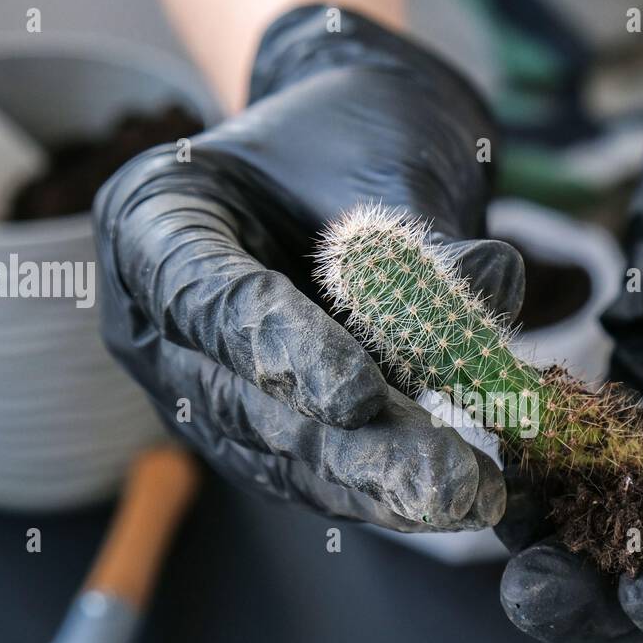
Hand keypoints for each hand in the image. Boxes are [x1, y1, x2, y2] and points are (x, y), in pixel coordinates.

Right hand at [94, 5, 522, 530]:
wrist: (347, 153)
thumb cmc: (351, 139)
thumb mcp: (381, 162)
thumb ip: (420, 233)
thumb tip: (490, 281)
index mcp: (152, 216)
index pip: (209, 297)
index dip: (284, 351)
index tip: (362, 397)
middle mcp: (152, 315)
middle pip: (242, 398)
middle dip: (350, 448)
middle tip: (445, 483)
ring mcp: (191, 382)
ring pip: (274, 452)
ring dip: (372, 484)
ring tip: (465, 501)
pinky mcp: (242, 430)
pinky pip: (302, 469)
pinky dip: (373, 488)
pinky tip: (443, 503)